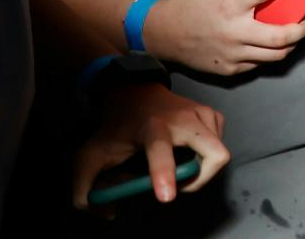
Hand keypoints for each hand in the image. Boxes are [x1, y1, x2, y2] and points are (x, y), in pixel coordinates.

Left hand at [71, 83, 229, 209]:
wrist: (135, 91)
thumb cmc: (116, 127)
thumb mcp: (89, 156)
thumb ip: (84, 190)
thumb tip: (108, 213)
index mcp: (150, 127)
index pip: (160, 150)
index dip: (164, 173)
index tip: (167, 197)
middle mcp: (183, 118)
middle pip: (215, 154)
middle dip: (203, 179)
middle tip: (180, 185)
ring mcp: (201, 113)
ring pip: (219, 154)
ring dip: (203, 169)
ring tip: (181, 167)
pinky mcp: (212, 113)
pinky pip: (220, 145)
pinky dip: (208, 155)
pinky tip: (191, 151)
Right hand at [146, 0, 304, 76]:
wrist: (161, 36)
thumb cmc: (185, 1)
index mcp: (228, 5)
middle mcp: (233, 32)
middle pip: (280, 37)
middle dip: (300, 29)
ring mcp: (232, 54)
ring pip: (274, 56)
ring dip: (290, 44)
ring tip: (293, 33)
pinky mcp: (229, 69)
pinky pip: (258, 64)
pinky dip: (269, 54)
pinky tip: (270, 43)